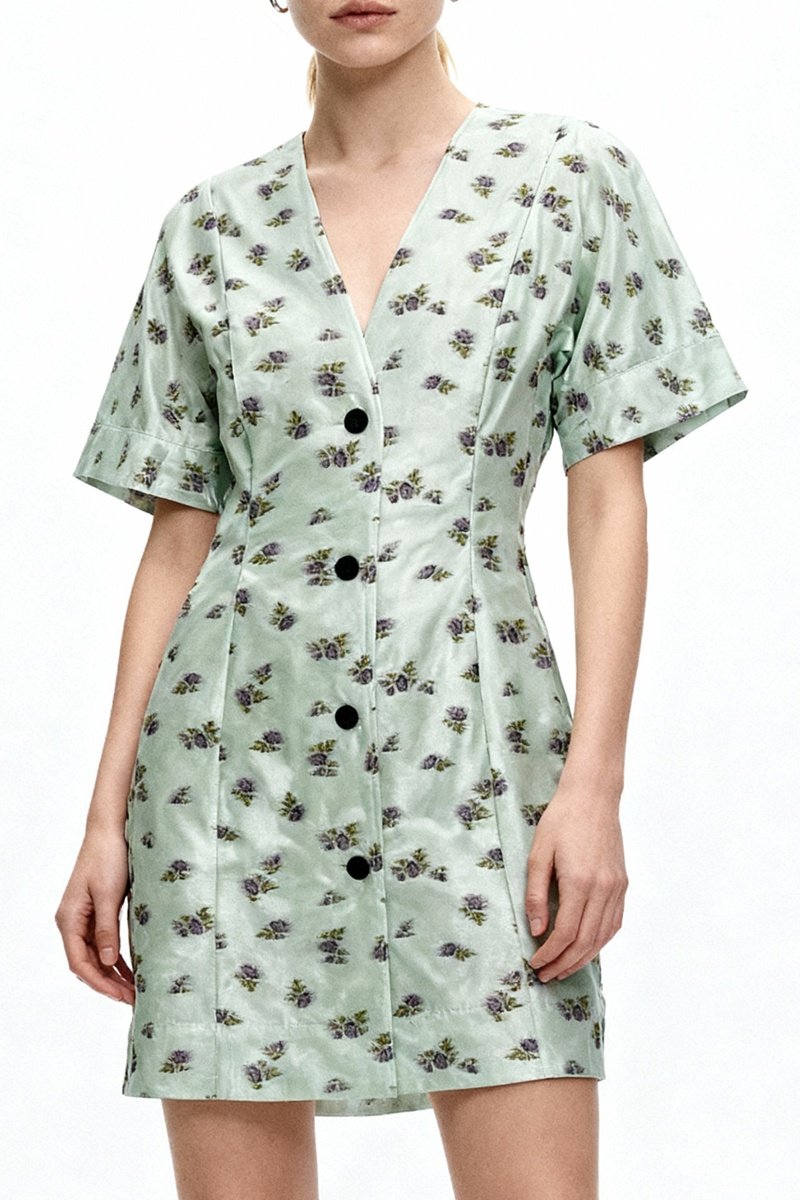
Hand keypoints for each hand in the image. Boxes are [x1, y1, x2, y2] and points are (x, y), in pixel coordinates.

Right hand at [54, 826, 135, 1004]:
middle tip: (134, 998)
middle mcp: (73, 922)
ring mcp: (84, 918)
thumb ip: (107, 929)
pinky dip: (117, 958)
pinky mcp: (98, 912)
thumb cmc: (108, 857)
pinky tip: (132, 970)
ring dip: (114, 974)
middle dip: (109, 984)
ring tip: (135, 990)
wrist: (110, 830)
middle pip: (88, 963)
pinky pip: (105, 943)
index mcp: (69, 919)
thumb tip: (109, 963)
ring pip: (97, 956)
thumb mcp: (109, 895)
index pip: (80, 962)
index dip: (100, 982)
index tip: (121, 996)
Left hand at [525, 785, 627, 982]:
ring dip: (583, 958)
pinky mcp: (623, 883)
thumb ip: (536, 894)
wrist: (593, 797)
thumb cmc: (561, 820)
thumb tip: (537, 930)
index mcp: (580, 881)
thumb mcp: (538, 854)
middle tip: (546, 975)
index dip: (549, 954)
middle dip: (564, 963)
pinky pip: (614, 923)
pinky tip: (586, 948)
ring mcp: (617, 887)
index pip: (565, 933)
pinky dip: (600, 941)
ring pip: (603, 936)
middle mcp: (603, 889)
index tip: (535, 964)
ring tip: (563, 968)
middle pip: (585, 941)